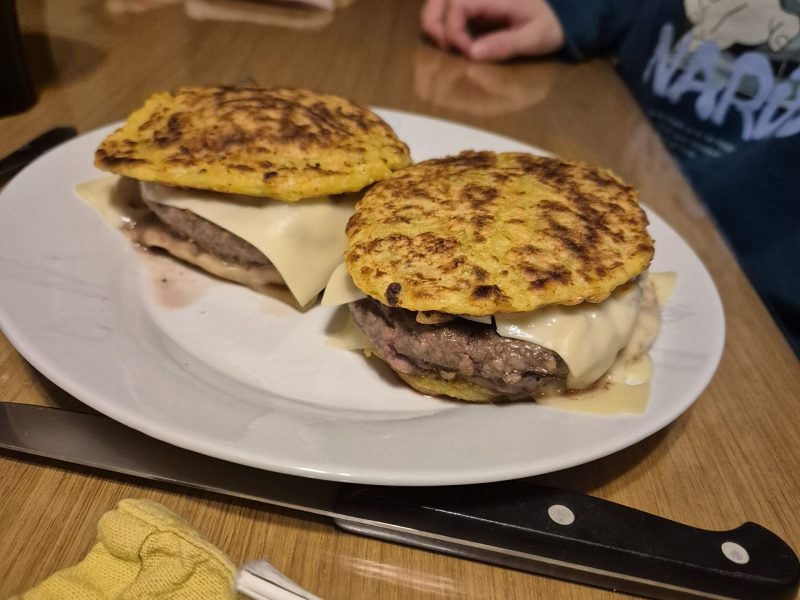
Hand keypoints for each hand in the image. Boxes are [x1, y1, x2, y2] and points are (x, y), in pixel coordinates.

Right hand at [420, 0, 564, 61]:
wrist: (559, 16)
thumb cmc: (548, 26)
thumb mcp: (534, 38)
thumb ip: (505, 44)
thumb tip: (471, 54)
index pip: (458, 4)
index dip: (455, 32)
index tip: (468, 54)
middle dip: (434, 26)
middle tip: (446, 51)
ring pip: (436, 3)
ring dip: (433, 26)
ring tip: (447, 48)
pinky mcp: (471, 5)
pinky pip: (444, 10)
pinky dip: (440, 26)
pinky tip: (451, 44)